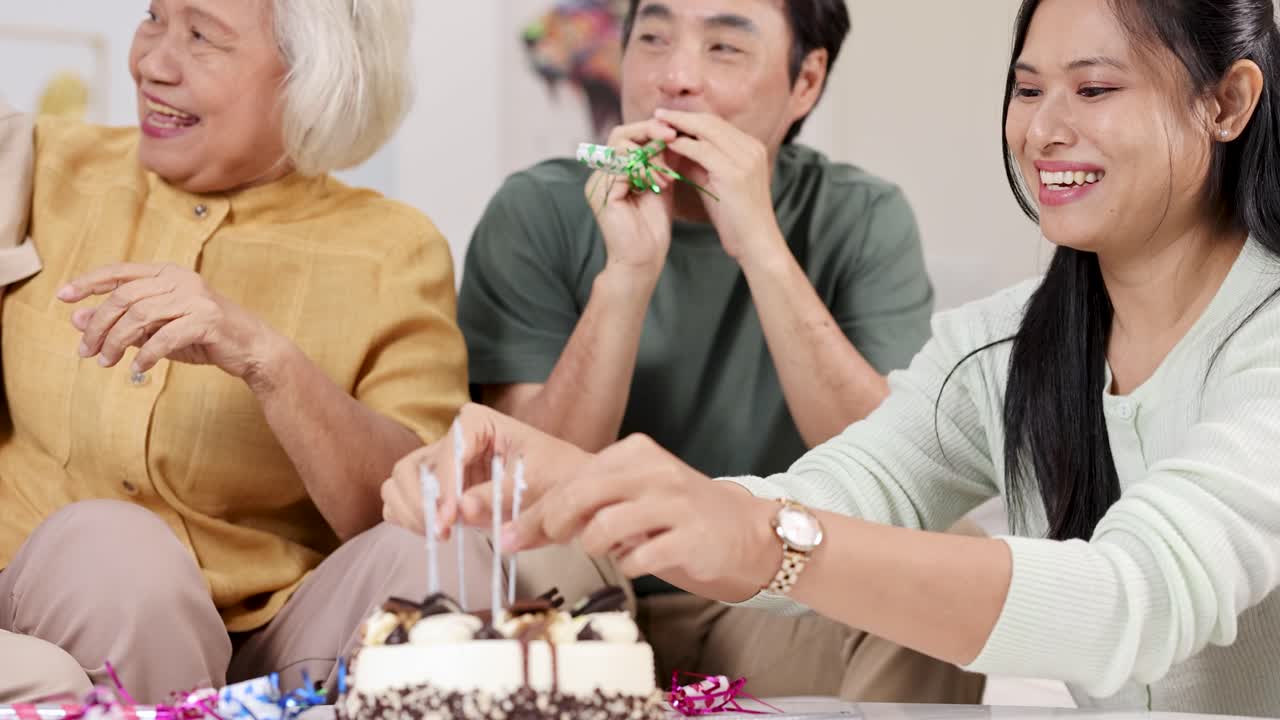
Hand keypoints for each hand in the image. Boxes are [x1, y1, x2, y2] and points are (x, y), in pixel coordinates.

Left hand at [58, 263, 283, 383]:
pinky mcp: (207, 320)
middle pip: (124, 298)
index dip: (89, 282)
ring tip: (106, 362)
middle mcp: (181, 280)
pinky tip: (138, 369)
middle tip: (85, 351)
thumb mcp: (160, 329)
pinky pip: (165, 337)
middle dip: (98, 325)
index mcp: (169, 274)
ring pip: (140, 316)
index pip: (120, 272)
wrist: (254, 349)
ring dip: (116, 342)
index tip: (63, 296)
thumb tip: (77, 320)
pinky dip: (146, 355)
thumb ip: (124, 323)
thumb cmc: (205, 337)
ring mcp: (196, 299)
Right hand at [381, 403, 589, 537]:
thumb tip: (461, 509)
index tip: (449, 519)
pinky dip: (409, 518)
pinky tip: (435, 532)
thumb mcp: (534, 482)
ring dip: (410, 512)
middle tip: (440, 532)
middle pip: (411, 467)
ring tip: (438, 535)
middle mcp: (452, 438)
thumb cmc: (555, 476)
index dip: (443, 487)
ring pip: (399, 483)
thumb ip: (497, 495)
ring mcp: (441, 463)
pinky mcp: (438, 488)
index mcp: (476, 423)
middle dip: (419, 503)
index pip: (446, 453)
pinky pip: (403, 500)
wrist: (566, 489)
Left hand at [505, 433, 778, 595]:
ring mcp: (674, 502)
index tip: (508, 535)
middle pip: (580, 497)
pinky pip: (639, 557)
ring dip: (593, 547)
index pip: (571, 480)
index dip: (534, 511)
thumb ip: (581, 509)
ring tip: (605, 551)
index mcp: (634, 453)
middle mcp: (653, 471)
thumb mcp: (629, 499)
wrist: (744, 532)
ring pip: (604, 527)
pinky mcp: (691, 536)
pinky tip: (635, 562)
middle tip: (546, 543)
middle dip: (550, 526)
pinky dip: (628, 565)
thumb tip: (517, 531)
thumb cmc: (675, 517)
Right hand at [588, 119, 678, 281]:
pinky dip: (645, 171)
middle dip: (648, 131)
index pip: (626, 136)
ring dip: (650, 156)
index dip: (650, 129)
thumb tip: (673, 131)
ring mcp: (598, 184)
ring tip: (667, 176)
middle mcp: (601, 174)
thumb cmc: (653, 227)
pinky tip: (659, 184)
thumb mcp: (661, 183)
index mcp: (613, 171)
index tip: (676, 131)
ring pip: (620, 148)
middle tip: (672, 136)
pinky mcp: (601, 195)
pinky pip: (622, 168)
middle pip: (619, 134)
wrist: (644, 259)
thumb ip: (662, 159)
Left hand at [656, 109, 787, 266]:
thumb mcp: (716, 184)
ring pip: (706, 130)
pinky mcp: (734, 172)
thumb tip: (675, 149)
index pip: (717, 124)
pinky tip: (665, 145)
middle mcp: (751, 148)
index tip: (667, 118)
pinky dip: (682, 145)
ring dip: (678, 126)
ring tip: (656, 125)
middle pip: (711, 121)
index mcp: (751, 149)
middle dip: (681, 117)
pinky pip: (702, 150)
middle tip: (657, 114)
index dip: (690, 119)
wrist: (756, 244)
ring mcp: (745, 158)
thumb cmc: (736, 219)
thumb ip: (699, 165)